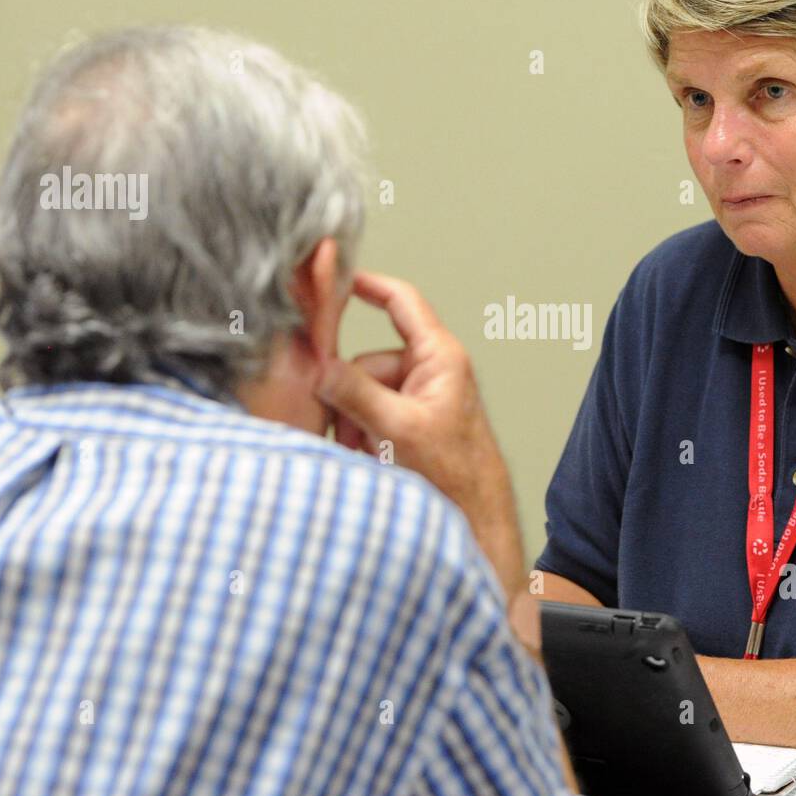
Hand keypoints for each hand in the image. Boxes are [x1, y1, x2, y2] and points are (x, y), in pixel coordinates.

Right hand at [316, 270, 523, 596]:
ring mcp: (419, 397)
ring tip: (366, 454)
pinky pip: (370, 416)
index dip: (367, 285)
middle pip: (367, 361)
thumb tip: (319, 369)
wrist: (476, 517)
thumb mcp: (400, 429)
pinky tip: (369, 459)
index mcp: (439, 357)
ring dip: (353, 423)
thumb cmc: (458, 473)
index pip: (401, 301)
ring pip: (362, 393)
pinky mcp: (410, 421)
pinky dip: (362, 436)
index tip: (333, 279)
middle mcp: (429, 370)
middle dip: (349, 396)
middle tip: (346, 430)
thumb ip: (357, 394)